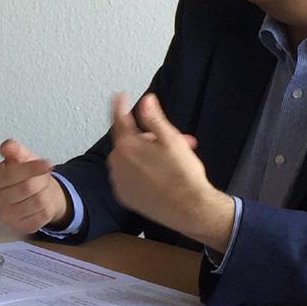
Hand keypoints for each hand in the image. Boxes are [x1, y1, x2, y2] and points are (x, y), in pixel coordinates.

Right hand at [0, 139, 69, 233]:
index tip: (48, 163)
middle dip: (40, 179)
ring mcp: (4, 217)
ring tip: (42, 187)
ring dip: (46, 192)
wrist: (32, 193)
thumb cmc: (23, 174)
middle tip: (43, 176)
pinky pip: (41, 215)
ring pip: (36, 202)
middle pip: (26, 188)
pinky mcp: (19, 227)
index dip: (31, 168)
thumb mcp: (20, 156)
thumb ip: (13, 149)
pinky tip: (43, 200)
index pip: (11, 174)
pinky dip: (48, 205)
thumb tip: (7, 146)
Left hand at [107, 92, 232, 250]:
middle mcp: (117, 163)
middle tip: (172, 139)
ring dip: (144, 153)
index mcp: (127, 146)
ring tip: (169, 159)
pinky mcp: (124, 196)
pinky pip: (127, 176)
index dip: (120, 105)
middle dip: (146, 136)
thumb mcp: (171, 140)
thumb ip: (154, 118)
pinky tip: (158, 174)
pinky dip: (138, 170)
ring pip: (128, 158)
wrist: (189, 209)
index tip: (121, 96)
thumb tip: (145, 100)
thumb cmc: (183, 175)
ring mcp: (119, 182)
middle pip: (128, 140)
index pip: (119, 118)